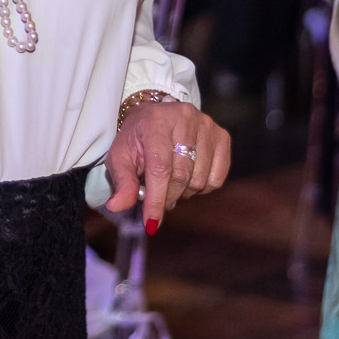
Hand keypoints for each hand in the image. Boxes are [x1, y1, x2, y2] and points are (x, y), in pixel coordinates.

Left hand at [104, 99, 231, 233]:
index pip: (160, 167)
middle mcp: (185, 118)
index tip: (151, 222)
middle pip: (182, 176)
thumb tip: (117, 206)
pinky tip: (189, 178)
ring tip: (171, 183)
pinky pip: (217, 178)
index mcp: (156, 121)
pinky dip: (202, 188)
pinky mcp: (222, 136)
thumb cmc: (137, 139)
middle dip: (168, 197)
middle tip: (157, 198)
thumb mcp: (121, 157)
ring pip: (200, 180)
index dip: (156, 198)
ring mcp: (207, 125)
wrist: (155, 116)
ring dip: (183, 192)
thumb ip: (122, 183)